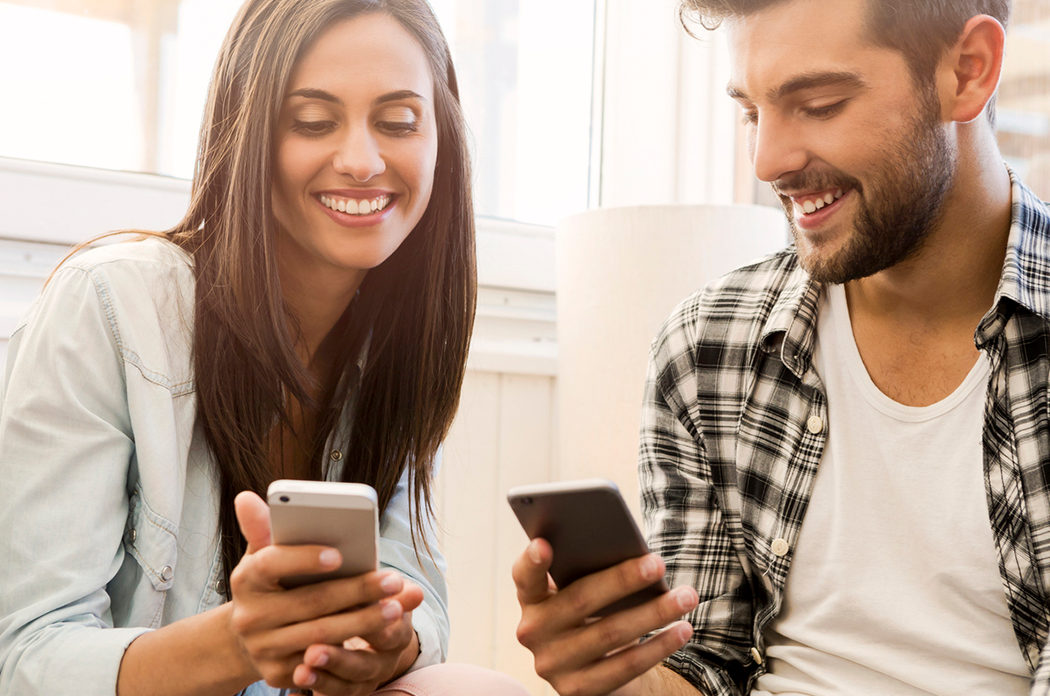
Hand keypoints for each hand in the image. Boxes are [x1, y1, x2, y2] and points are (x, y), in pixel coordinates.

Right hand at [228, 491, 423, 693]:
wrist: (247, 638)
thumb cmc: (270, 583)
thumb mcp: (265, 554)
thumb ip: (266, 527)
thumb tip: (247, 496)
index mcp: (246, 579)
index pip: (271, 564)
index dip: (304, 559)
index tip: (338, 554)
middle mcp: (249, 616)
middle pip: (310, 603)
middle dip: (356, 591)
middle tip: (393, 580)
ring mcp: (263, 648)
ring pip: (321, 635)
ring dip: (363, 621)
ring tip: (397, 606)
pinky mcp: (277, 674)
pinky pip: (322, 663)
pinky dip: (353, 648)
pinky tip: (381, 635)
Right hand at [512, 539, 698, 695]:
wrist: (596, 668)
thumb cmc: (591, 613)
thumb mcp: (581, 591)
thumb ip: (588, 572)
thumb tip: (632, 557)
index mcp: (531, 598)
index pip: (524, 576)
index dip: (531, 561)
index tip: (544, 544)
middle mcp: (533, 632)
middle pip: (580, 601)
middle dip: (623, 580)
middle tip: (658, 563)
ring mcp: (552, 664)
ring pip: (609, 633)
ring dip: (654, 613)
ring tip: (686, 596)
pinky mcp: (577, 690)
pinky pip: (625, 666)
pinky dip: (659, 646)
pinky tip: (683, 629)